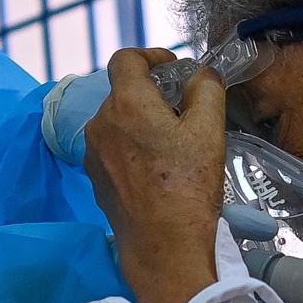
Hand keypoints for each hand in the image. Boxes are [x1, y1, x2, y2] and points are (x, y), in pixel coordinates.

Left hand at [82, 48, 226, 302]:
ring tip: (174, 142)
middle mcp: (100, 123)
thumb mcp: (209, 130)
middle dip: (152, 93)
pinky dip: (133, 146)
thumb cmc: (188, 186)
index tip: (172, 66)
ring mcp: (93, 153)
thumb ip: (206, 89)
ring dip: (142, 121)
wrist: (164, 248)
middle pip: (123, 91)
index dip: (151, 55)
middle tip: (184, 109)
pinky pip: (113, 148)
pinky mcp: (95, 179)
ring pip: (118, 121)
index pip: (126, 58)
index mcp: (126, 103)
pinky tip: (158, 168)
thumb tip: (200, 75)